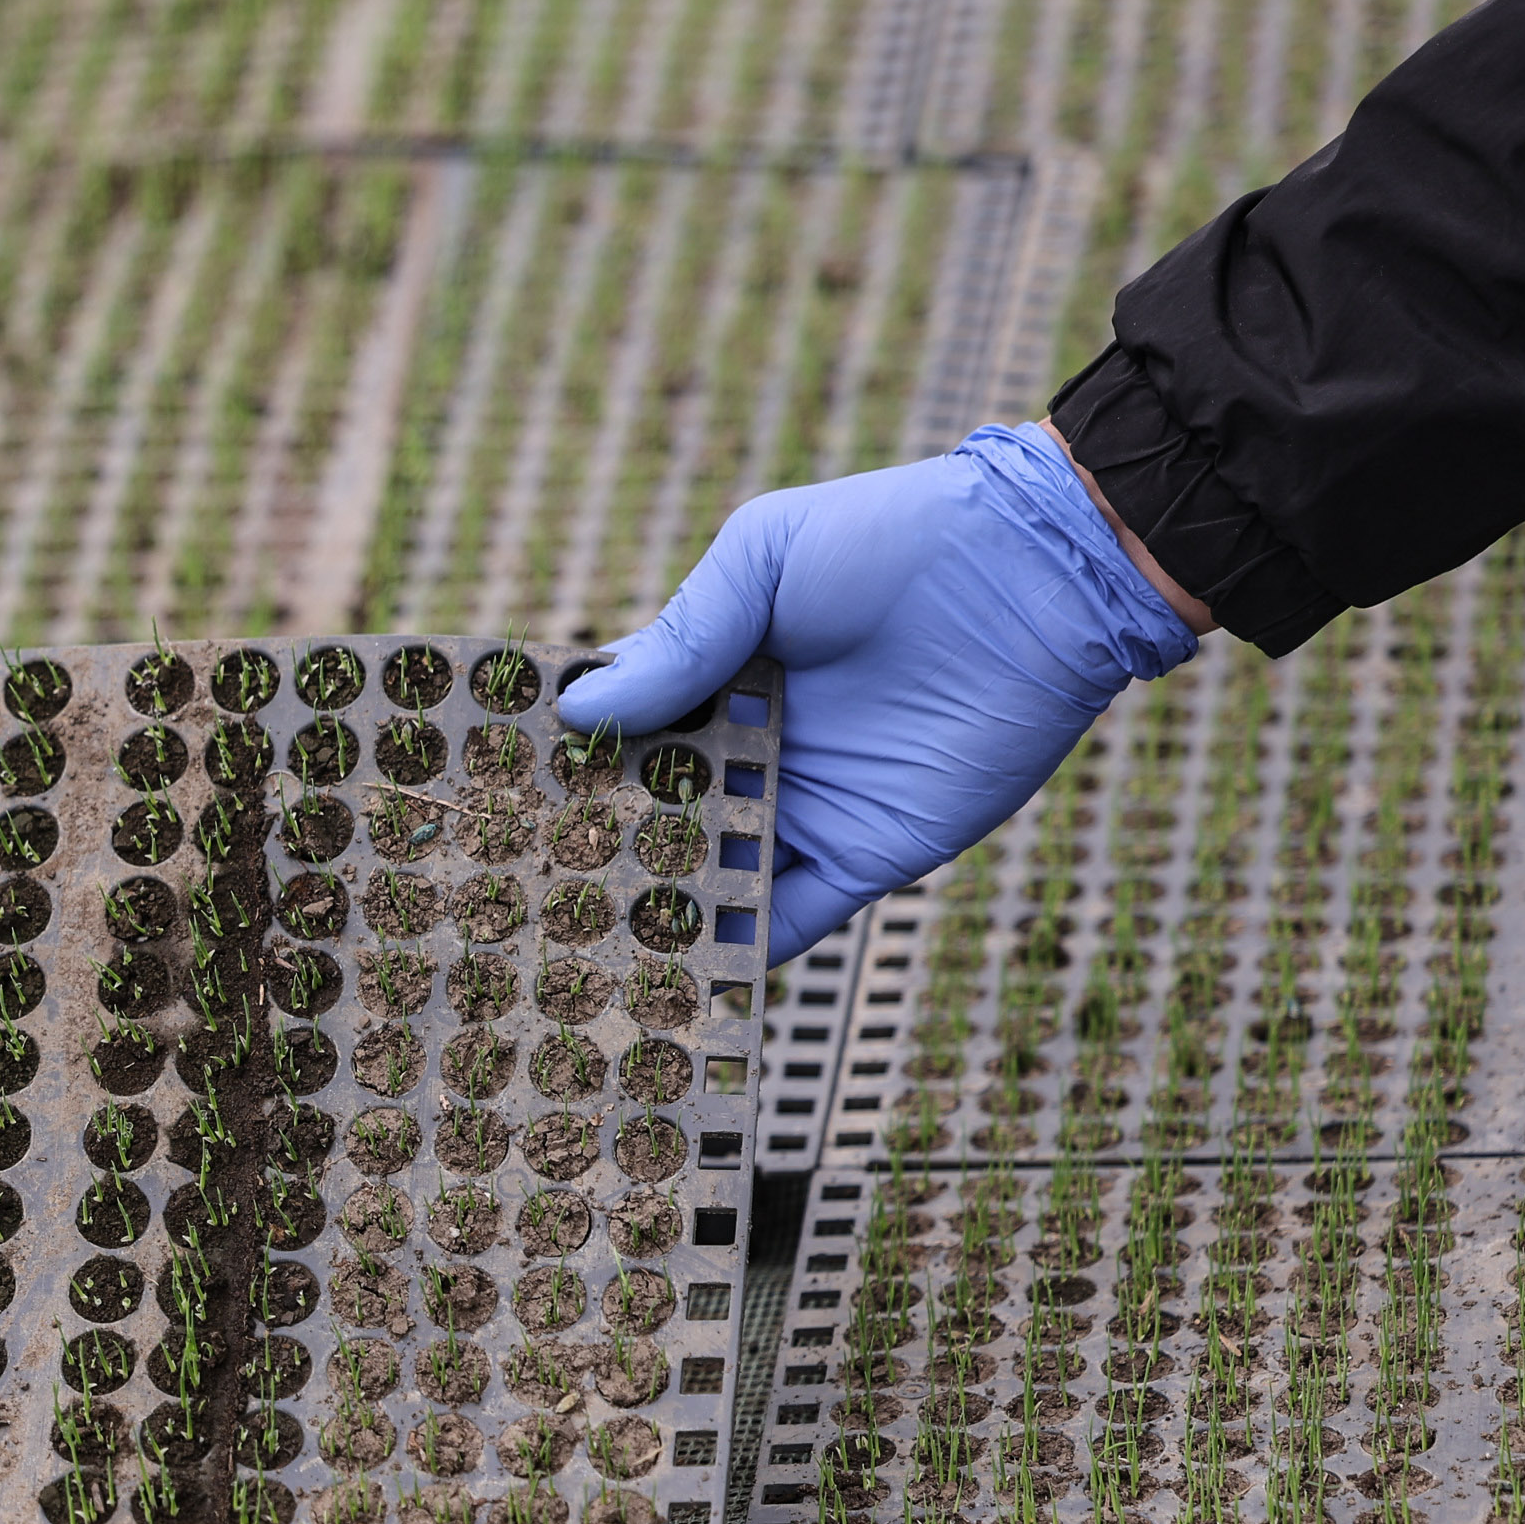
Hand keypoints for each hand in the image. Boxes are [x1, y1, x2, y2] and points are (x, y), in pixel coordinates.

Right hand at [553, 423, 1205, 962]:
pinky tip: (674, 984)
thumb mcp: (764, 560)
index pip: (619, 735)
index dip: (561, 766)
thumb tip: (580, 715)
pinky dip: (738, 958)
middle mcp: (748, 753)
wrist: (1039, 573)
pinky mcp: (864, 858)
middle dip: (588, 857)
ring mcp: (802, 810)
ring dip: (649, 917)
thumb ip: (680, 638)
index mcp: (714, 678)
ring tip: (566, 962)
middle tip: (504, 901)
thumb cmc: (895, 539)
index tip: (486, 799)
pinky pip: (790, 923)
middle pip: (650, 820)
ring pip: (706, 880)